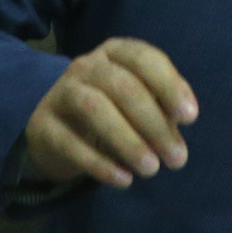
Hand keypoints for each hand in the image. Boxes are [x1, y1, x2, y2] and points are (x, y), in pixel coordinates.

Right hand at [25, 37, 199, 188]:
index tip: (190, 117)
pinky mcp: (41, 125)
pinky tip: (123, 180)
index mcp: (116, 52)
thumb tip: (182, 122)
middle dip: (154, 124)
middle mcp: (86, 65)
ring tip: (151, 169)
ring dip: (128, 141)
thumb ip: (162, 108)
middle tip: (176, 158)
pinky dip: (100, 164)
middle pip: (123, 87)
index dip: (169, 85)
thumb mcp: (139, 103)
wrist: (57, 133)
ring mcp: (60, 92)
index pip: (145, 58)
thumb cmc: (113, 111)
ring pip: (95, 109)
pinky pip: (70, 143)